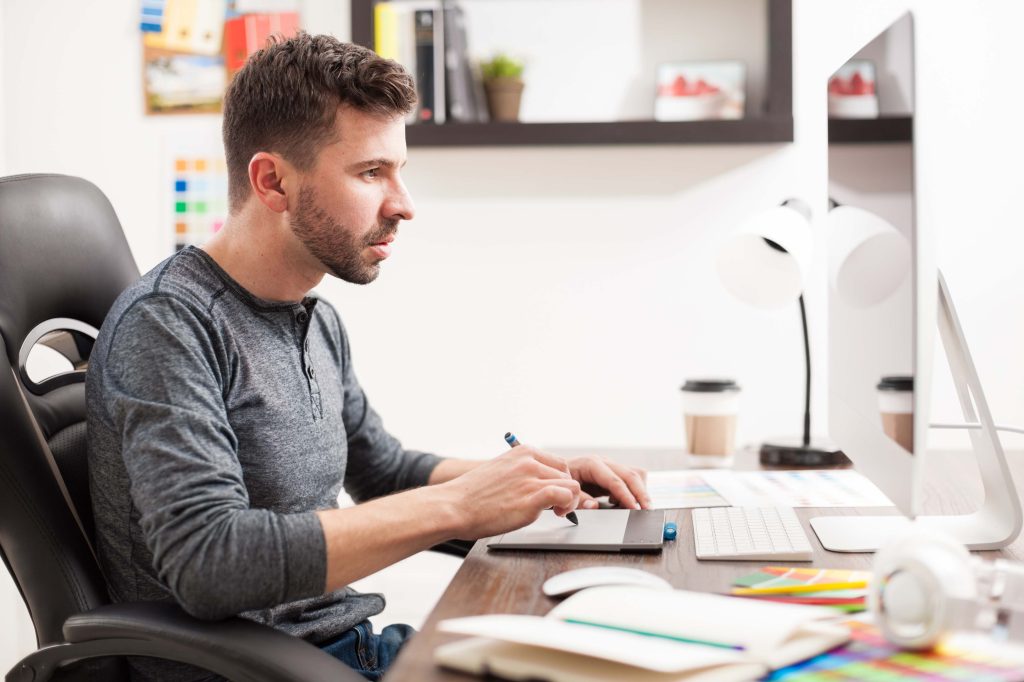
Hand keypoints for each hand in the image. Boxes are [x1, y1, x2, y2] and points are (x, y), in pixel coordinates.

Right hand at [439, 445, 580, 538]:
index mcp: (523, 452)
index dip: (560, 481)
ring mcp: (531, 478)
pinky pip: (564, 496)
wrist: (454, 506)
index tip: (554, 494)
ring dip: (568, 501)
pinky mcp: (532, 497)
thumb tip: (541, 484)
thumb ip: (522, 472)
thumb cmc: (474, 495)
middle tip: (555, 507)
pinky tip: (556, 513)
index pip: (559, 463)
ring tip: (556, 511)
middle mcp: (529, 462)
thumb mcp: (502, 470)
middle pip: (567, 475)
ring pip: (571, 486)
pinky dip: (566, 506)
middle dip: (565, 492)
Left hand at [566, 456, 650, 509]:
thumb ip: (579, 500)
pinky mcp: (613, 474)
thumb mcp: (565, 491)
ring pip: (635, 475)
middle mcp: (604, 462)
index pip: (615, 480)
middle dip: (641, 493)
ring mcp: (610, 467)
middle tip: (648, 510)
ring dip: (640, 491)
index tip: (635, 508)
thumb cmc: (559, 481)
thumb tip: (594, 506)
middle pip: (631, 475)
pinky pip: (631, 480)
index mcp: (591, 464)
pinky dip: (633, 491)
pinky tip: (622, 503)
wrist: (556, 474)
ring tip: (637, 508)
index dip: (626, 495)